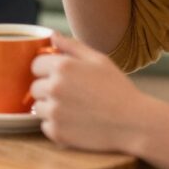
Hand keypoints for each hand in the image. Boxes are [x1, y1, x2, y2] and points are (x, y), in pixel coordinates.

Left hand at [30, 35, 151, 153]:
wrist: (134, 123)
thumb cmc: (118, 89)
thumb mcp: (99, 60)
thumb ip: (72, 46)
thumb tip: (52, 35)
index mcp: (62, 66)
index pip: (35, 65)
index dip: (47, 70)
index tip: (61, 77)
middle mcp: (54, 88)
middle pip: (35, 87)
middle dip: (48, 90)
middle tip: (72, 95)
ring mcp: (54, 112)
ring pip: (38, 108)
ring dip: (51, 108)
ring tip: (75, 110)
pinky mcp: (57, 133)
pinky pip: (46, 126)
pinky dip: (57, 126)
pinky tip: (76, 123)